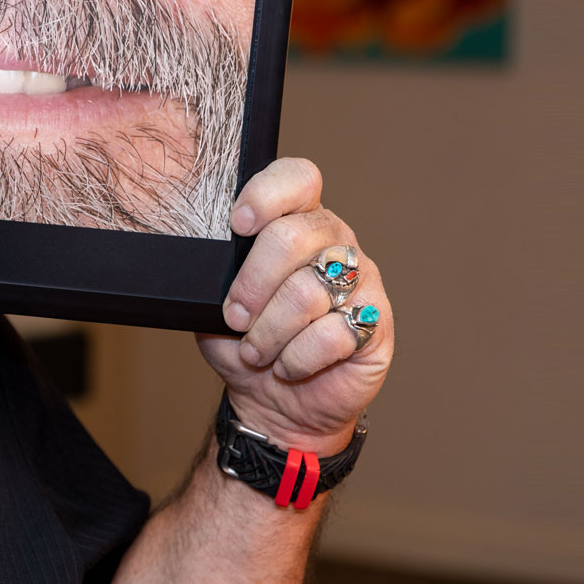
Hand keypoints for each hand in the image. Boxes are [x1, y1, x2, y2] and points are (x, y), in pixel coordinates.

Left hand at [197, 158, 391, 454]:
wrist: (277, 404)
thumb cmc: (246, 344)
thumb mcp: (214, 306)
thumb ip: (216, 277)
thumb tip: (207, 265)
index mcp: (297, 220)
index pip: (298, 179)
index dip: (268, 194)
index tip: (238, 225)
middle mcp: (334, 242)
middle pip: (293, 237)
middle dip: (252, 285)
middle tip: (235, 317)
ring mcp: (361, 281)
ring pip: (308, 291)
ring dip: (269, 331)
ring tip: (257, 351)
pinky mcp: (376, 324)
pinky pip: (332, 334)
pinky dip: (297, 358)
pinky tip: (289, 366)